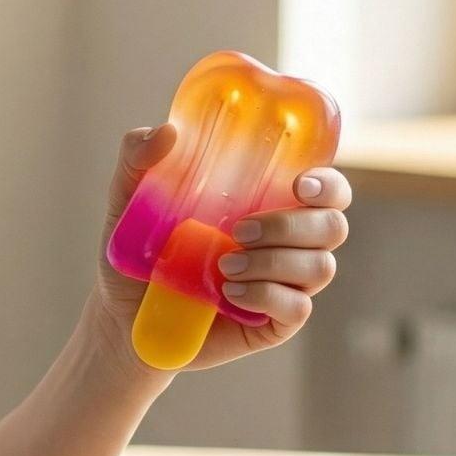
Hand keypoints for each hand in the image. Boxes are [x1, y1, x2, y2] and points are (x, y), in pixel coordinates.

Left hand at [90, 122, 351, 375]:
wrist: (123, 318)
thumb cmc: (138, 254)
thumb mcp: (127, 202)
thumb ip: (138, 159)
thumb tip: (168, 132)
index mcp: (267, 203)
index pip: (325, 189)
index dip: (327, 183)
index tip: (298, 183)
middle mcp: (287, 242)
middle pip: (332, 225)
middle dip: (292, 226)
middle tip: (239, 230)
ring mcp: (285, 284)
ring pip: (319, 267)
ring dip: (274, 263)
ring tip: (223, 267)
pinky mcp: (275, 323)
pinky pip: (297, 308)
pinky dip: (266, 296)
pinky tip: (229, 294)